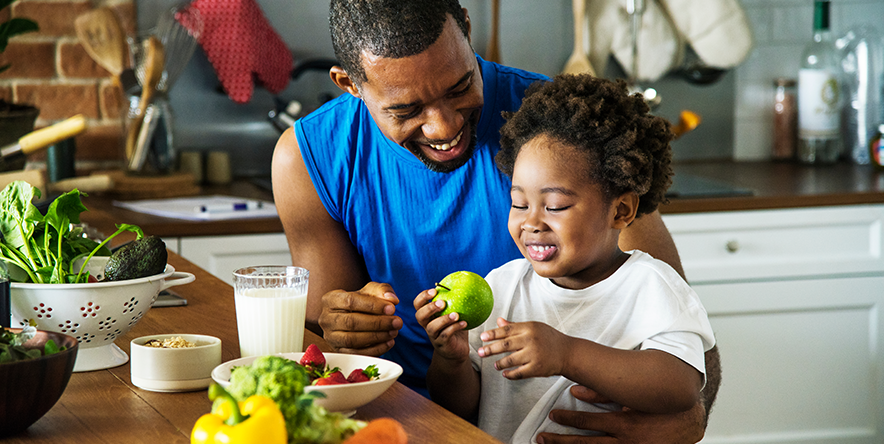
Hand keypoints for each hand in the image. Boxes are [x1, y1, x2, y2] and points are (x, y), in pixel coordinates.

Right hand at [318, 282, 402, 355]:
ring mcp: (330, 337)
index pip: (350, 301)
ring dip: (376, 337)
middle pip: (351, 322)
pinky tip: (389, 342)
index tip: (392, 308)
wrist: (352, 317)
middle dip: (377, 323)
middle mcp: (326, 319)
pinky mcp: (338, 351)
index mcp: (330, 299)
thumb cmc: (362, 302)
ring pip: (352, 340)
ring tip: (394, 332)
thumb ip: (382, 290)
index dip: (372, 305)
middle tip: (397, 322)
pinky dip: (375, 349)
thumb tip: (392, 299)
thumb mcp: (371, 291)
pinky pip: (356, 353)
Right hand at [414, 288, 469, 361]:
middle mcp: (427, 325)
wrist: (456, 350)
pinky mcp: (441, 344)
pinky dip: (454, 328)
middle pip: (420, 316)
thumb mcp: (455, 312)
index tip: (434, 290)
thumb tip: (466, 281)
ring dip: (443, 320)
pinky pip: (445, 336)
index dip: (422, 297)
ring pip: (432, 327)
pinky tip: (464, 323)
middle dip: (429, 308)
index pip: (418, 304)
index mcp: (428, 315)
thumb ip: (456, 301)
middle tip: (442, 302)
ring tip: (456, 314)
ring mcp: (433, 336)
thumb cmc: (455, 328)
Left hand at [477, 318, 569, 379]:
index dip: (492, 334)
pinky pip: (519, 373)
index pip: (506, 330)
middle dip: (490, 349)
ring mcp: (534, 355)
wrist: (568, 353)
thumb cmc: (549, 338)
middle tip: (480, 352)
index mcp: (529, 328)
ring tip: (495, 365)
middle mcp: (531, 340)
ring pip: (510, 360)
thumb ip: (515, 326)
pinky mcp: (537, 368)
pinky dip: (510, 374)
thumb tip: (498, 321)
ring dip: (500, 363)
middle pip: (505, 345)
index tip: (482, 337)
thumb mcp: (534, 328)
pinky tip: (505, 374)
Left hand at [536, 386, 705, 443]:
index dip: (568, 418)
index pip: (588, 422)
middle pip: (584, 443)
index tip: (552, 415)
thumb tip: (576, 389)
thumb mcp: (631, 397)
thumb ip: (602, 393)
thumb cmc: (658, 406)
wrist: (687, 424)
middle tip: (541, 437)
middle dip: (560, 441)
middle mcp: (623, 442)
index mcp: (623, 424)